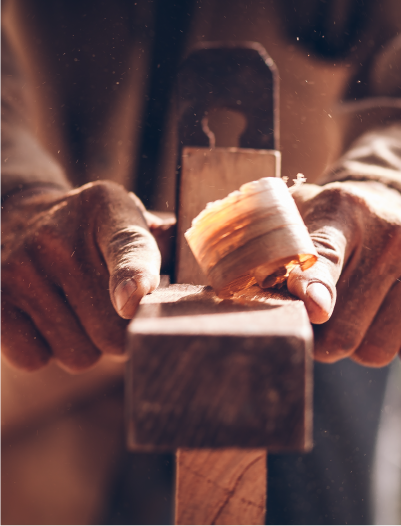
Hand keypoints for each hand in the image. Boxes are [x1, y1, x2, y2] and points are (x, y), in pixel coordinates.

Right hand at [0, 181, 161, 371]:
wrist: (15, 213)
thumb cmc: (90, 228)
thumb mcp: (125, 215)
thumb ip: (163, 243)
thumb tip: (213, 278)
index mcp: (108, 209)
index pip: (127, 247)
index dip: (133, 277)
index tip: (134, 301)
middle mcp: (58, 236)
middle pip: (113, 329)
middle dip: (122, 334)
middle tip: (112, 310)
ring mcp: (19, 268)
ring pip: (79, 354)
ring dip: (87, 346)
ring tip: (78, 311)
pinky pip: (35, 359)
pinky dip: (47, 351)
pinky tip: (47, 319)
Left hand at [287, 181, 400, 371]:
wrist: (390, 209)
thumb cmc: (330, 230)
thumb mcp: (295, 223)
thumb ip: (268, 256)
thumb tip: (258, 290)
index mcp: (339, 210)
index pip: (324, 256)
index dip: (316, 285)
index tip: (316, 309)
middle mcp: (390, 229)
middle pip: (342, 330)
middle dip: (326, 338)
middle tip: (329, 310)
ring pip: (378, 350)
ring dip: (363, 343)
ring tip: (367, 306)